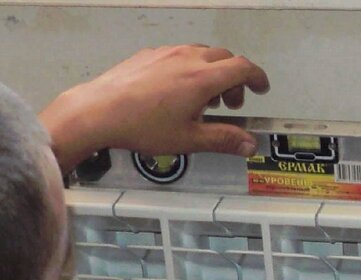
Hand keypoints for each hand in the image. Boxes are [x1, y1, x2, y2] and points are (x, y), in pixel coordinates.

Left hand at [40, 44, 270, 173]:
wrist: (99, 111)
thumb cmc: (142, 126)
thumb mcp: (189, 140)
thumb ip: (223, 139)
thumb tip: (249, 145)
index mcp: (203, 79)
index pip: (243, 68)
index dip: (257, 78)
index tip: (261, 88)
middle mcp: (188, 59)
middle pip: (224, 58)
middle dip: (234, 79)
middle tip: (230, 103)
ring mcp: (167, 53)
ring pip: (202, 54)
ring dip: (212, 72)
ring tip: (203, 99)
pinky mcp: (149, 54)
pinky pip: (179, 54)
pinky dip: (190, 68)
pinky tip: (177, 90)